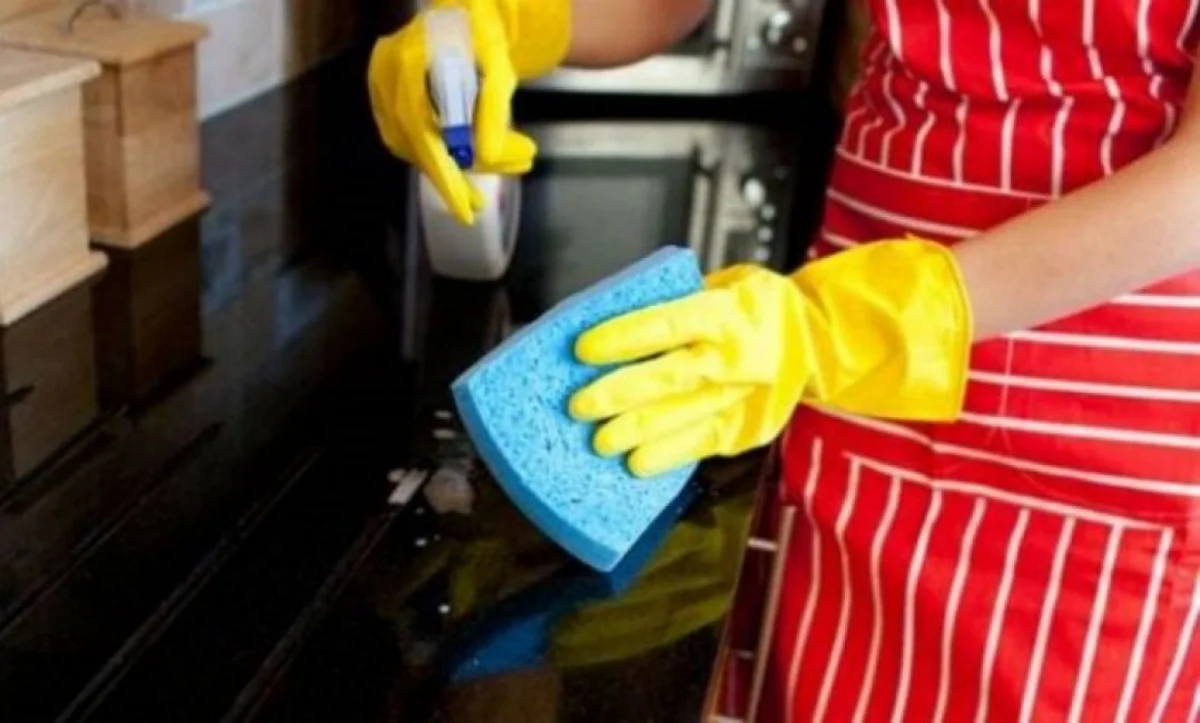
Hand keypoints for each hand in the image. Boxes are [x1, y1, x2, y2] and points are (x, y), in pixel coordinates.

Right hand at [367, 0, 570, 223]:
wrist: (463, 10)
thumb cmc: (483, 32)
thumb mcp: (499, 67)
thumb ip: (493, 110)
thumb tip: (487, 158)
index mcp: (411, 59)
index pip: (423, 129)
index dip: (444, 174)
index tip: (466, 208)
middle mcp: (386, 73)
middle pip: (414, 143)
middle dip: (448, 178)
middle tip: (476, 205)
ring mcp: (380, 85)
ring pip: (409, 144)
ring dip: (443, 168)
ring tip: (473, 188)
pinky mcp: (384, 95)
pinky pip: (405, 136)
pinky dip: (432, 153)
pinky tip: (456, 163)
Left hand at [568, 239, 973, 476]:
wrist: (823, 340)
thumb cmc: (760, 307)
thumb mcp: (725, 284)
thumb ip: (678, 302)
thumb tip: (614, 320)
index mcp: (727, 313)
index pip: (666, 324)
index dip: (623, 338)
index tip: (583, 348)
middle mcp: (736, 358)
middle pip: (669, 378)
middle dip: (618, 394)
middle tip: (578, 405)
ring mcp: (744, 398)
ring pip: (682, 418)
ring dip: (636, 432)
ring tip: (599, 442)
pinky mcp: (747, 429)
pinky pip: (701, 445)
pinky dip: (667, 455)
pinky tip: (636, 463)